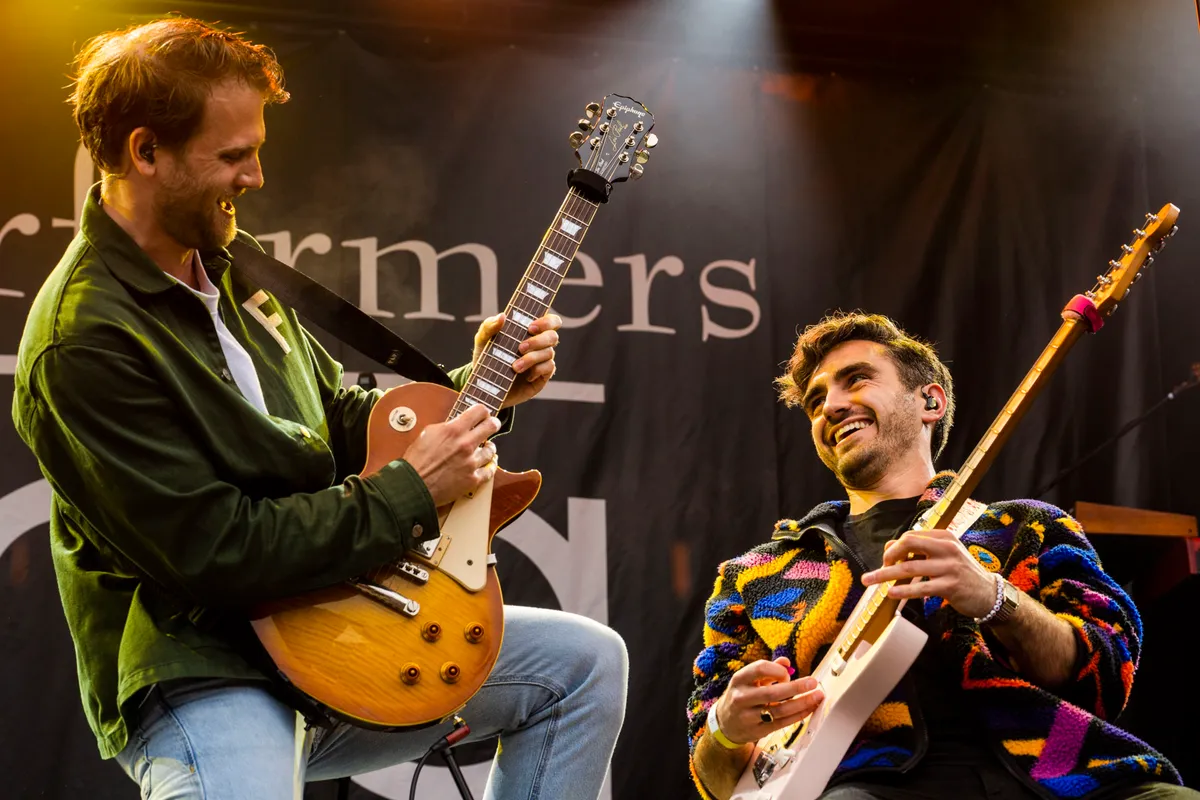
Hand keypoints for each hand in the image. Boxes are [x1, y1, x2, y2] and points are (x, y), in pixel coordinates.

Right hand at [403, 403, 500, 506]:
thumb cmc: (416, 461)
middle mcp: (465, 444)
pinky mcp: (473, 479)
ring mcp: (471, 462)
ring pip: (491, 450)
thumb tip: (457, 423)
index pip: (479, 411)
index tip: (483, 414)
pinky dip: (490, 466)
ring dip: (490, 447)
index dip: (483, 411)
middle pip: (491, 426)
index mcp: (453, 430)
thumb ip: (446, 426)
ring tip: (487, 447)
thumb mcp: (428, 433)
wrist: (414, 485)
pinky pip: (490, 471)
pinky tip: (488, 464)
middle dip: (493, 424)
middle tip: (492, 425)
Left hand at [472, 312, 561, 407]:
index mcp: (529, 331)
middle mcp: (540, 344)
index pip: (550, 321)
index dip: (546, 321)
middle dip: (538, 341)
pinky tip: (525, 375)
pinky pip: (549, 368)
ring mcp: (542, 360)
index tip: (530, 327)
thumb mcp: (483, 341)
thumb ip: (489, 326)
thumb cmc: (487, 358)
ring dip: (532, 358)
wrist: (485, 386)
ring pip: (549, 353)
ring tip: (515, 367)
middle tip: (520, 348)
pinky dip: (537, 370)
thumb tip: (503, 316)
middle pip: (553, 336)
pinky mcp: (542, 375)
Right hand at [714, 657, 823, 745]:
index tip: (788, 673)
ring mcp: (749, 716)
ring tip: (818, 696)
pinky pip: (782, 722)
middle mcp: (742, 697)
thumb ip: (768, 669)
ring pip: (780, 710)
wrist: (725, 723)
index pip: (759, 669)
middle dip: (796, 687)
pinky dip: (798, 715)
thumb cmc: (741, 695)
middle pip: (773, 693)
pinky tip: (809, 708)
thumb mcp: (748, 680)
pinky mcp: (758, 730)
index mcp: (739, 680)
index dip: (777, 670)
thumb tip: (786, 662)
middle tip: (813, 682)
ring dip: (802, 703)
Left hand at [861, 529, 995, 617]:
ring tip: (870, 580)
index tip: (887, 559)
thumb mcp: (945, 555)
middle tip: (879, 567)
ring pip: (910, 568)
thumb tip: (889, 548)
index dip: (894, 547)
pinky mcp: (951, 586)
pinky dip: (903, 590)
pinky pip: (921, 587)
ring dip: (886, 575)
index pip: (911, 535)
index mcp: (944, 537)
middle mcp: (947, 548)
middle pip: (909, 543)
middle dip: (889, 554)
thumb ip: (921, 551)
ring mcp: (950, 567)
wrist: (989, 593)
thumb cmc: (961, 573)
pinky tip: (891, 593)